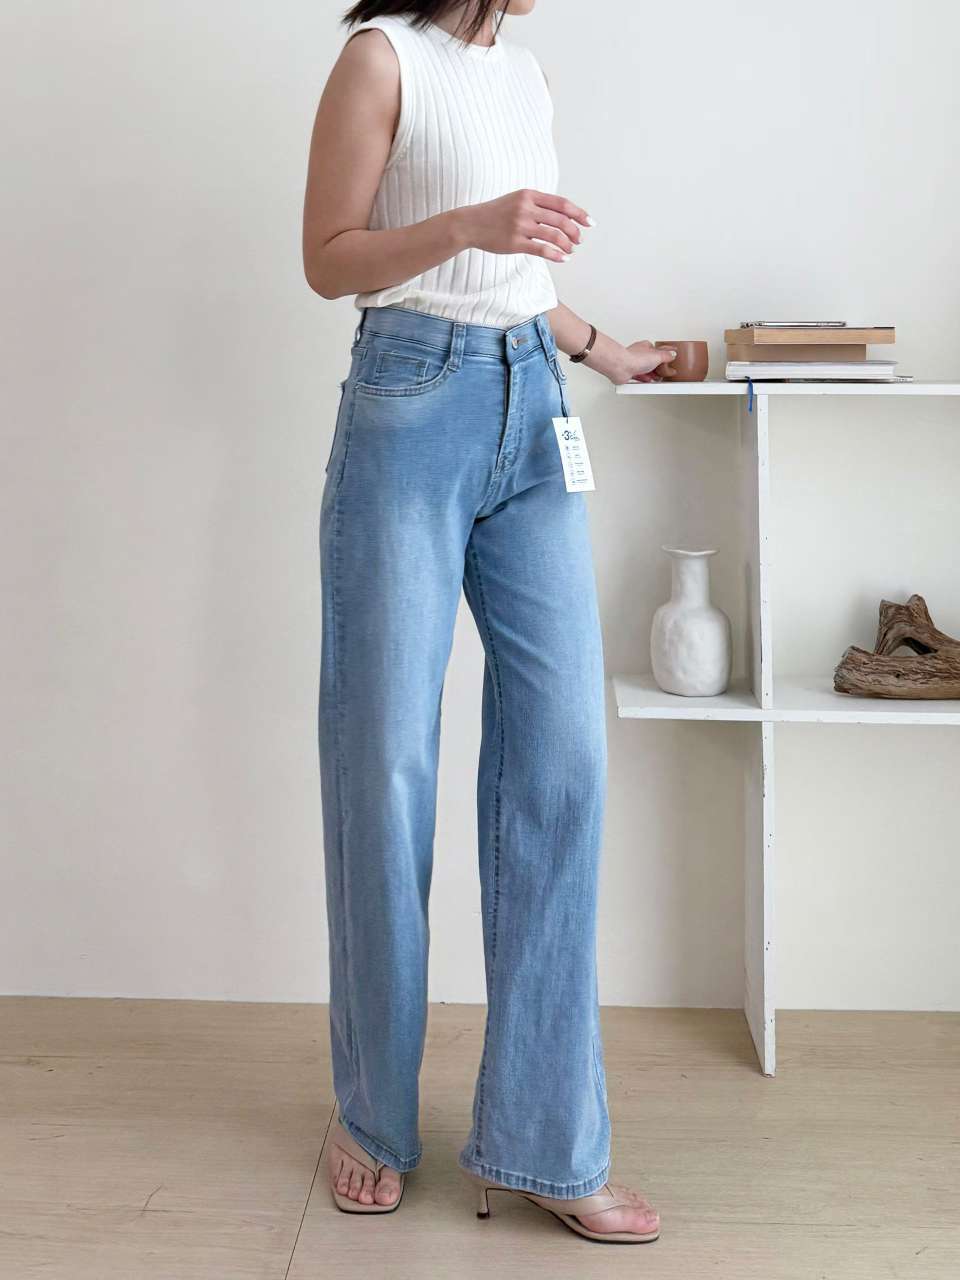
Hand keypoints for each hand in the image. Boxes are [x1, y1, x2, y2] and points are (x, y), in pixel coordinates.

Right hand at [457, 189, 591, 263]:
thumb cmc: (496, 213)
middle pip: (560, 220)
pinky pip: (541, 250)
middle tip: (579, 240)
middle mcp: (526, 208)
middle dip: (574, 232)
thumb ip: (538, 204)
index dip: (578, 213)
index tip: (589, 223)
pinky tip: (563, 258)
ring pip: (553, 235)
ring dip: (567, 244)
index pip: (561, 203)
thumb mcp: (517, 200)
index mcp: (529, 194)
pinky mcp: (515, 243)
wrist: (470, 223)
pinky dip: (556, 255)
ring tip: (571, 250)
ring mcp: (520, 225)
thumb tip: (563, 215)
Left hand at [616, 340, 676, 383]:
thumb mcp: (657, 356)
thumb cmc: (635, 358)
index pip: (657, 352)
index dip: (663, 358)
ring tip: (658, 379)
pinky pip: (638, 377)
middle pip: (651, 362)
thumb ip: (666, 355)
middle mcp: (638, 354)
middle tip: (664, 373)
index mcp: (645, 346)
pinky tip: (649, 382)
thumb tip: (672, 354)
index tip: (669, 364)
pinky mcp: (629, 373)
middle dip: (658, 369)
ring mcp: (633, 364)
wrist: (621, 367)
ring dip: (652, 375)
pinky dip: (644, 380)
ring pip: (645, 370)